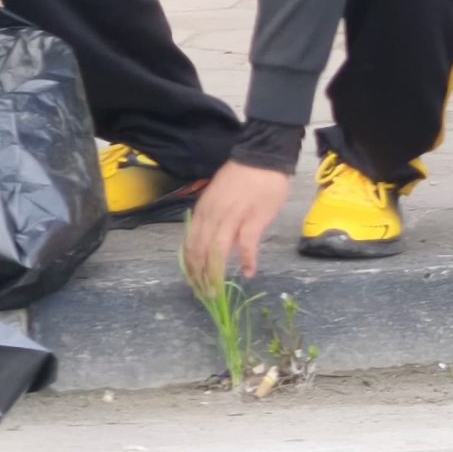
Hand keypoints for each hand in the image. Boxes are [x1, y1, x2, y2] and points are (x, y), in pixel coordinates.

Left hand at [181, 161, 292, 289]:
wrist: (263, 157)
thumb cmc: (241, 176)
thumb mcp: (216, 196)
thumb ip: (212, 219)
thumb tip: (212, 243)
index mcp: (202, 211)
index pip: (190, 245)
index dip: (190, 267)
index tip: (193, 282)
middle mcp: (212, 217)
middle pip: (200, 253)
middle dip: (200, 277)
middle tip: (204, 293)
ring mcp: (232, 219)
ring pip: (217, 253)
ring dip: (216, 275)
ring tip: (218, 290)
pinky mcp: (253, 220)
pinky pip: (246, 246)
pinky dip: (247, 261)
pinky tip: (249, 273)